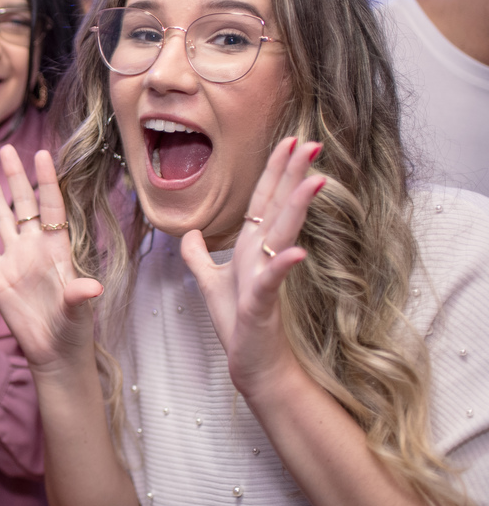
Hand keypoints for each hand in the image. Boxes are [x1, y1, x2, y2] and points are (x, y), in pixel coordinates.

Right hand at [0, 146, 102, 374]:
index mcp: (57, 249)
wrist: (52, 351)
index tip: (42, 154)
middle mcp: (35, 248)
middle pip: (24, 204)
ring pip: (4, 219)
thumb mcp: (78, 310)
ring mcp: (16, 260)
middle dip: (16, 176)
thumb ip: (79, 295)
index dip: (46, 180)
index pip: (51, 206)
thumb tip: (92, 288)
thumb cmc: (72, 329)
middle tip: (7, 149)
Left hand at [181, 137, 325, 396]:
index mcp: (251, 248)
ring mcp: (266, 278)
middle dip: (292, 175)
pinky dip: (283, 266)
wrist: (254, 365)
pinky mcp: (261, 304)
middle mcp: (263, 257)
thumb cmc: (237, 325)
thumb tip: (189, 233)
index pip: (265, 201)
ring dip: (297, 208)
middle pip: (279, 208)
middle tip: (311, 142)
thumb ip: (199, 257)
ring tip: (316, 180)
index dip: (275, 171)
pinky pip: (272, 281)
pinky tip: (297, 253)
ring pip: (282, 235)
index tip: (289, 140)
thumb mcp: (210, 284)